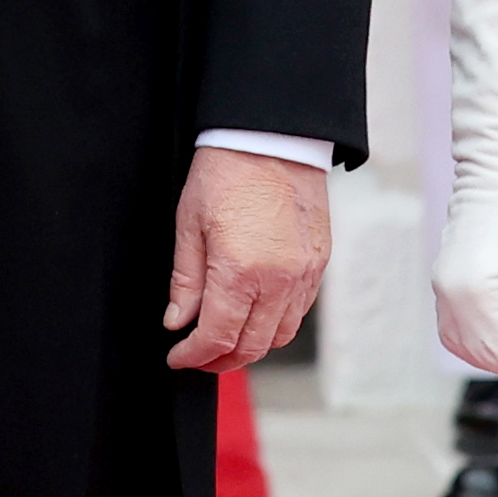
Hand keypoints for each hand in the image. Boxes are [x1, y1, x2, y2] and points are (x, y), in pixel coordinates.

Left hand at [166, 146, 331, 371]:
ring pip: (279, 335)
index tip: (179, 357)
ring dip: (251, 346)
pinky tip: (256, 314)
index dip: (193, 356)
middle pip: (251, 346)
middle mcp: (278, 280)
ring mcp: (304, 273)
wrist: (272, 137)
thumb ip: (185, 280)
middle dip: (221, 360)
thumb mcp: (190, 224)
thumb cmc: (227, 171)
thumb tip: (178, 320)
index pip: (216, 337)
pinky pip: (300, 310)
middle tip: (199, 356)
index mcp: (239, 272)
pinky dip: (277, 323)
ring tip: (227, 339)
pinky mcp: (319, 262)